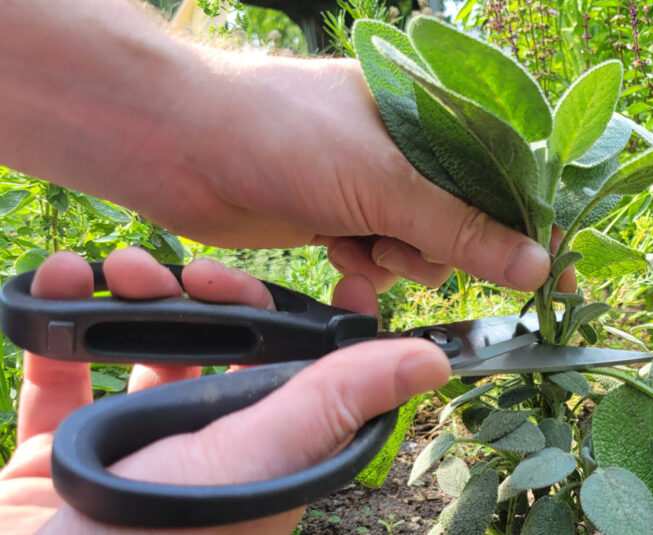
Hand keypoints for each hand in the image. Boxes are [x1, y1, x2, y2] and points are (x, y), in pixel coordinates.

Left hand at [0, 0, 556, 292]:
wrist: (177, 144)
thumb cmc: (284, 132)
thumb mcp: (386, 180)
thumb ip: (462, 228)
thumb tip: (535, 266)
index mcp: (434, 117)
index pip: (507, 176)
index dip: (534, 227)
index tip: (559, 278)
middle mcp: (408, 153)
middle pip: (467, 226)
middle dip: (443, 248)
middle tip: (408, 243)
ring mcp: (372, 190)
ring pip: (423, 253)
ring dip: (400, 263)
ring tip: (362, 244)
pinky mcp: (338, 223)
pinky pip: (379, 266)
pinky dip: (365, 273)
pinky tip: (339, 262)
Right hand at [0, 248, 450, 533]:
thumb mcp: (253, 458)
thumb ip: (333, 402)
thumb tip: (432, 362)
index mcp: (270, 452)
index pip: (316, 375)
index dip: (327, 323)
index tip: (334, 276)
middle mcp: (210, 449)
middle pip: (230, 350)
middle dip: (215, 297)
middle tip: (193, 272)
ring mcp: (134, 449)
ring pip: (150, 350)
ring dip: (137, 299)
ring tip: (121, 271)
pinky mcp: (60, 452)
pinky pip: (64, 373)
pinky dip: (57, 322)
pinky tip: (59, 281)